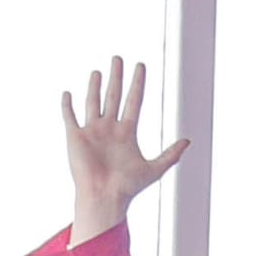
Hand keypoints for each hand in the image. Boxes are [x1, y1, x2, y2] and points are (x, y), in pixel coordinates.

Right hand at [63, 56, 189, 238]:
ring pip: (93, 102)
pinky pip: (70, 117)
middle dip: (117, 77)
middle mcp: (109, 128)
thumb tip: (189, 141)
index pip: (134, 101)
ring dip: (94, 86)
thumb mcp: (155, 168)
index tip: (140, 66)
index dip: (138, 84)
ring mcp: (92, 131)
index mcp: (127, 132)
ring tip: (98, 71)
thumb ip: (171, 154)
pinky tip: (67, 93)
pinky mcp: (75, 137)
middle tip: (118, 58)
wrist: (105, 197)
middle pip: (114, 96)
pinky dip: (67, 105)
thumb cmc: (128, 186)